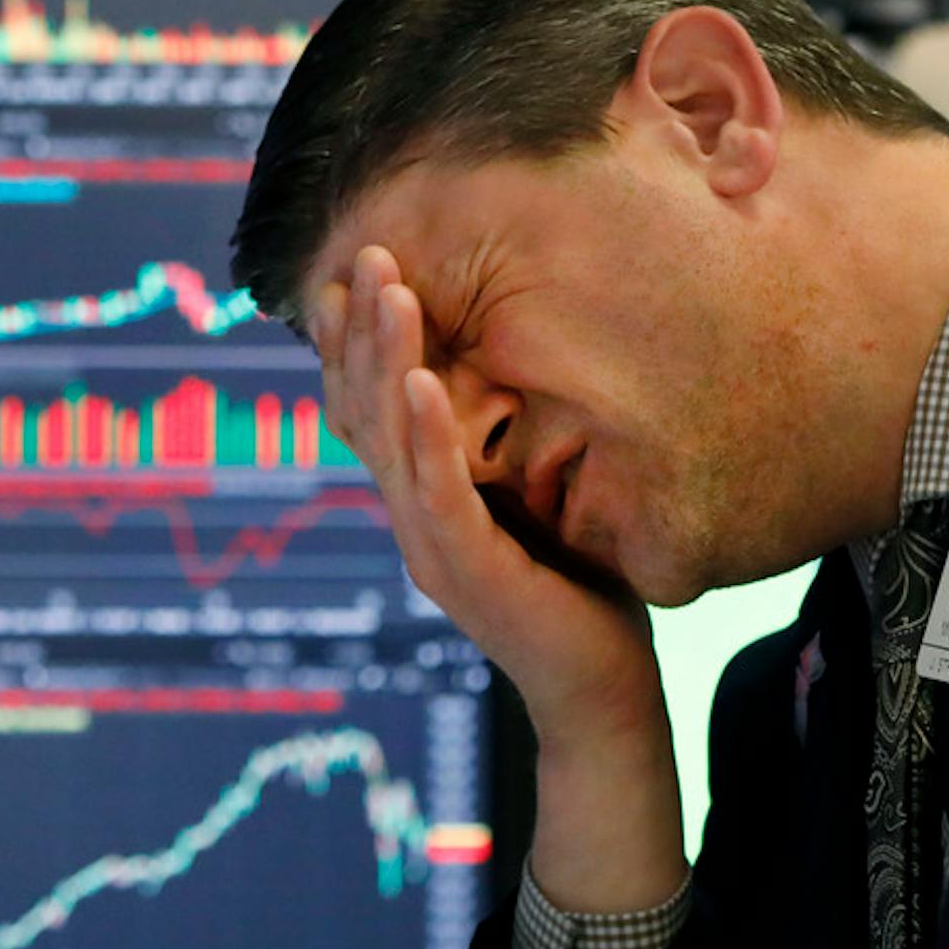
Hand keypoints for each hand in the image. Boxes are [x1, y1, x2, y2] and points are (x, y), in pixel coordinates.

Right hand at [316, 245, 666, 750]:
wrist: (600, 696)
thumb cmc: (581, 593)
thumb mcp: (535, 500)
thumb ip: (506, 448)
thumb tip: (515, 369)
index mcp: (420, 502)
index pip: (368, 410)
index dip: (352, 343)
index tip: (348, 272)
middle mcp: (411, 521)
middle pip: (366, 411)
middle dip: (363, 327)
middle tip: (367, 252)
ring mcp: (432, 549)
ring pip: (392, 440)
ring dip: (386, 357)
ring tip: (390, 287)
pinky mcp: (470, 573)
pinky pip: (439, 492)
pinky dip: (426, 432)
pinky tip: (421, 378)